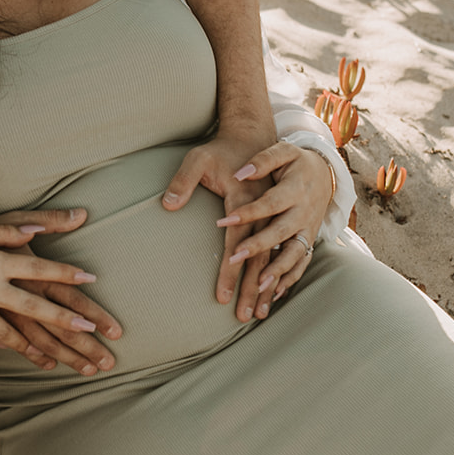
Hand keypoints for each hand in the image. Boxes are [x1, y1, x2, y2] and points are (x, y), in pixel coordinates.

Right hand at [0, 208, 124, 376]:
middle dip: (69, 324)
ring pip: (20, 335)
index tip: (91, 279)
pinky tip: (39, 360)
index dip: (66, 274)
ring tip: (75, 362)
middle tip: (96, 336)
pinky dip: (18, 351)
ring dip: (50, 350)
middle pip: (38, 309)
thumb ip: (15, 227)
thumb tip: (45, 225)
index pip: (40, 269)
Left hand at [158, 130, 272, 321]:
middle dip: (251, 288)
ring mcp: (277, 215)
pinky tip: (273, 296)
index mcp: (248, 197)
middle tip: (242, 316)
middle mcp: (267, 210)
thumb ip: (182, 180)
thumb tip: (168, 205)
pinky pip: (285, 253)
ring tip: (258, 314)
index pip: (238, 239)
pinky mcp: (279, 219)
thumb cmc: (221, 150)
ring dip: (266, 288)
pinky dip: (280, 275)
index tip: (222, 294)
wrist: (251, 138)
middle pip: (260, 256)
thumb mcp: (197, 158)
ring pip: (274, 258)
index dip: (231, 267)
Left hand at [215, 143, 333, 319]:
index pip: (269, 203)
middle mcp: (304, 211)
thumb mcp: (282, 151)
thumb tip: (241, 173)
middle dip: (258, 248)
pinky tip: (273, 295)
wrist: (323, 172)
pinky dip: (289, 279)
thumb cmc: (294, 161)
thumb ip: (262, 160)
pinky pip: (301, 262)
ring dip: (276, 271)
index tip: (222, 221)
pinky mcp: (309, 239)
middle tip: (234, 259)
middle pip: (280, 232)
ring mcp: (308, 228)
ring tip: (257, 287)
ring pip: (294, 253)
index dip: (248, 213)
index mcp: (294, 188)